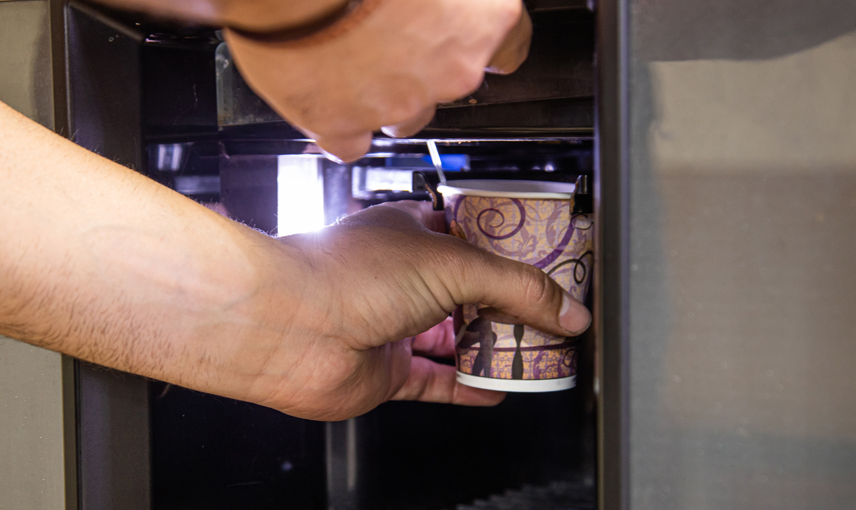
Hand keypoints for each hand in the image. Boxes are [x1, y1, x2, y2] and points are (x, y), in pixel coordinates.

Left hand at [208, 202, 590, 420]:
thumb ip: (516, 287)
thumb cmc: (345, 275)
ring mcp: (394, 324)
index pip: (477, 238)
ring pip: (458, 338)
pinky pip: (438, 381)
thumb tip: (565, 310)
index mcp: (413, 231)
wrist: (290, 327)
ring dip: (495, 348)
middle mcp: (402, 277)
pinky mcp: (388, 370)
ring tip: (537, 355)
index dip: (514, 253)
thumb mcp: (453, 263)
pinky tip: (496, 388)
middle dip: (512, 307)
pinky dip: (468, 386)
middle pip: (472, 292)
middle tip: (552, 318)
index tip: (552, 267)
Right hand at [225, 0, 532, 161]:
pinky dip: (341, 124)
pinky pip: (351, 141)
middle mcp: (451, 71)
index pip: (509, 45)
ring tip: (349, 57)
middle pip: (451, 83)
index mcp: (483, 20)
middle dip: (422, 65)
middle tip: (385, 32)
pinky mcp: (345, 128)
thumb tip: (437, 1)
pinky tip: (326, 93)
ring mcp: (400, 106)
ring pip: (404, 116)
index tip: (463, 33)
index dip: (477, 37)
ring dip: (383, 94)